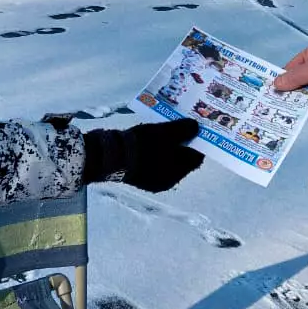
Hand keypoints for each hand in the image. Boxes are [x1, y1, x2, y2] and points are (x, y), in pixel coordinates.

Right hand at [82, 119, 203, 192]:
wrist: (110, 155)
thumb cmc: (142, 144)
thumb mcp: (165, 132)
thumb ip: (183, 129)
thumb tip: (195, 127)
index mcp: (175, 174)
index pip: (195, 158)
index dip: (198, 142)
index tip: (196, 129)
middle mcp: (165, 181)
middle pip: (180, 160)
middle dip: (182, 144)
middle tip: (180, 127)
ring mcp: (149, 180)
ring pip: (166, 161)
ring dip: (167, 147)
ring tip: (163, 130)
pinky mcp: (136, 176)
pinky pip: (152, 163)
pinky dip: (154, 152)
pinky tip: (149, 138)